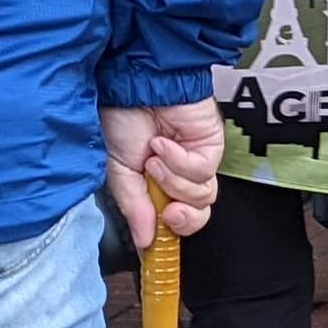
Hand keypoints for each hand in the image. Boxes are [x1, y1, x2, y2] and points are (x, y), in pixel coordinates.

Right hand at [104, 100, 225, 246]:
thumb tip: (144, 240)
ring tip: (153, 157)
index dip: (167, 235)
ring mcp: (196, 161)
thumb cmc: (120, 116)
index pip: (172, 222)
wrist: (134, 82)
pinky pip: (202, 171)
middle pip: (196, 217)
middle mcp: (179, 176)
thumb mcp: (117, 170)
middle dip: (180, 218)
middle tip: (164, 209)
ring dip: (172, 180)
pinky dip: (178, 160)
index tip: (155, 245)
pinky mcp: (210, 146)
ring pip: (201, 197)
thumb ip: (133, 206)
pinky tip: (163, 144)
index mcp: (155, 184)